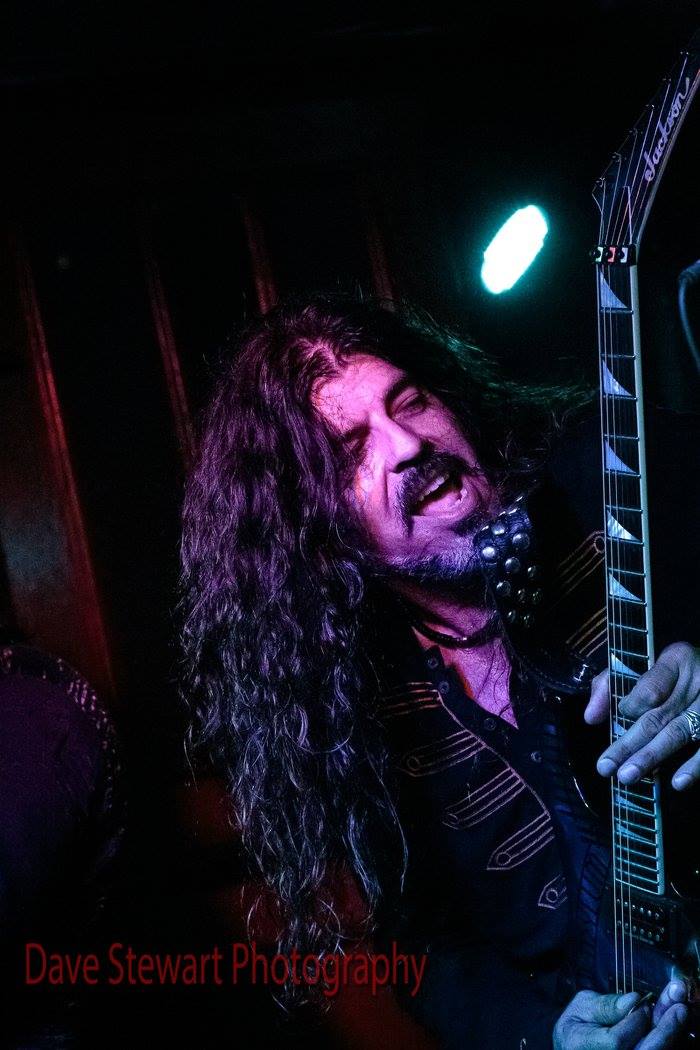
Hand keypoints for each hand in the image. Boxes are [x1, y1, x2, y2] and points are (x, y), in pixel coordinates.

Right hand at [553, 983, 687, 1048]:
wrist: (575, 1045)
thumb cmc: (577, 1024)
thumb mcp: (582, 1006)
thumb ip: (606, 1004)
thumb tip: (634, 1000)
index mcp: (583, 1046)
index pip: (616, 1041)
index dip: (632, 1022)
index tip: (642, 1002)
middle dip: (664, 1031)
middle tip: (678, 1008)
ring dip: (669, 1034)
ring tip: (678, 1011)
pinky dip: (666, 1038)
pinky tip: (672, 1023)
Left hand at [584, 642, 699, 789]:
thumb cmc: (672, 673)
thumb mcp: (643, 664)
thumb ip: (610, 685)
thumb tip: (590, 717)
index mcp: (675, 661)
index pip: (651, 686)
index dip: (633, 705)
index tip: (620, 715)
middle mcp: (696, 682)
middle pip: (658, 715)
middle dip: (629, 743)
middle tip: (606, 766)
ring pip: (679, 733)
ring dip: (651, 757)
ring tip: (627, 776)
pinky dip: (694, 767)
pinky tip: (677, 782)